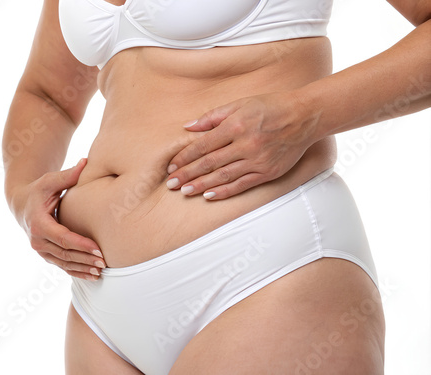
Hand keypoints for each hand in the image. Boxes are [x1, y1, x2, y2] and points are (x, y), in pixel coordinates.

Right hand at [11, 158, 105, 279]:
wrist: (21, 203)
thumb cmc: (38, 190)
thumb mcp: (50, 181)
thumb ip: (68, 175)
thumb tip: (86, 162)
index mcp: (38, 224)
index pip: (63, 238)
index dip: (81, 245)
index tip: (98, 249)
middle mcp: (37, 241)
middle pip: (65, 254)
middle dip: (85, 259)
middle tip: (105, 262)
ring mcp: (41, 250)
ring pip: (64, 263)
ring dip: (82, 269)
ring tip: (101, 272)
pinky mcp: (46, 254)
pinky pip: (62, 266)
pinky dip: (77, 272)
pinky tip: (92, 276)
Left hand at [165, 92, 317, 199]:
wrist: (305, 117)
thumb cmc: (271, 107)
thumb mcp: (241, 103)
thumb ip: (213, 116)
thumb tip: (188, 127)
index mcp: (236, 125)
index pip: (203, 145)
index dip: (185, 157)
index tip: (171, 166)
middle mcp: (245, 144)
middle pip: (209, 163)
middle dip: (187, 174)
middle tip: (171, 184)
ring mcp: (257, 160)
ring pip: (223, 176)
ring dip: (201, 185)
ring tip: (184, 192)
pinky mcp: (268, 172)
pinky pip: (242, 185)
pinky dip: (225, 191)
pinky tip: (209, 196)